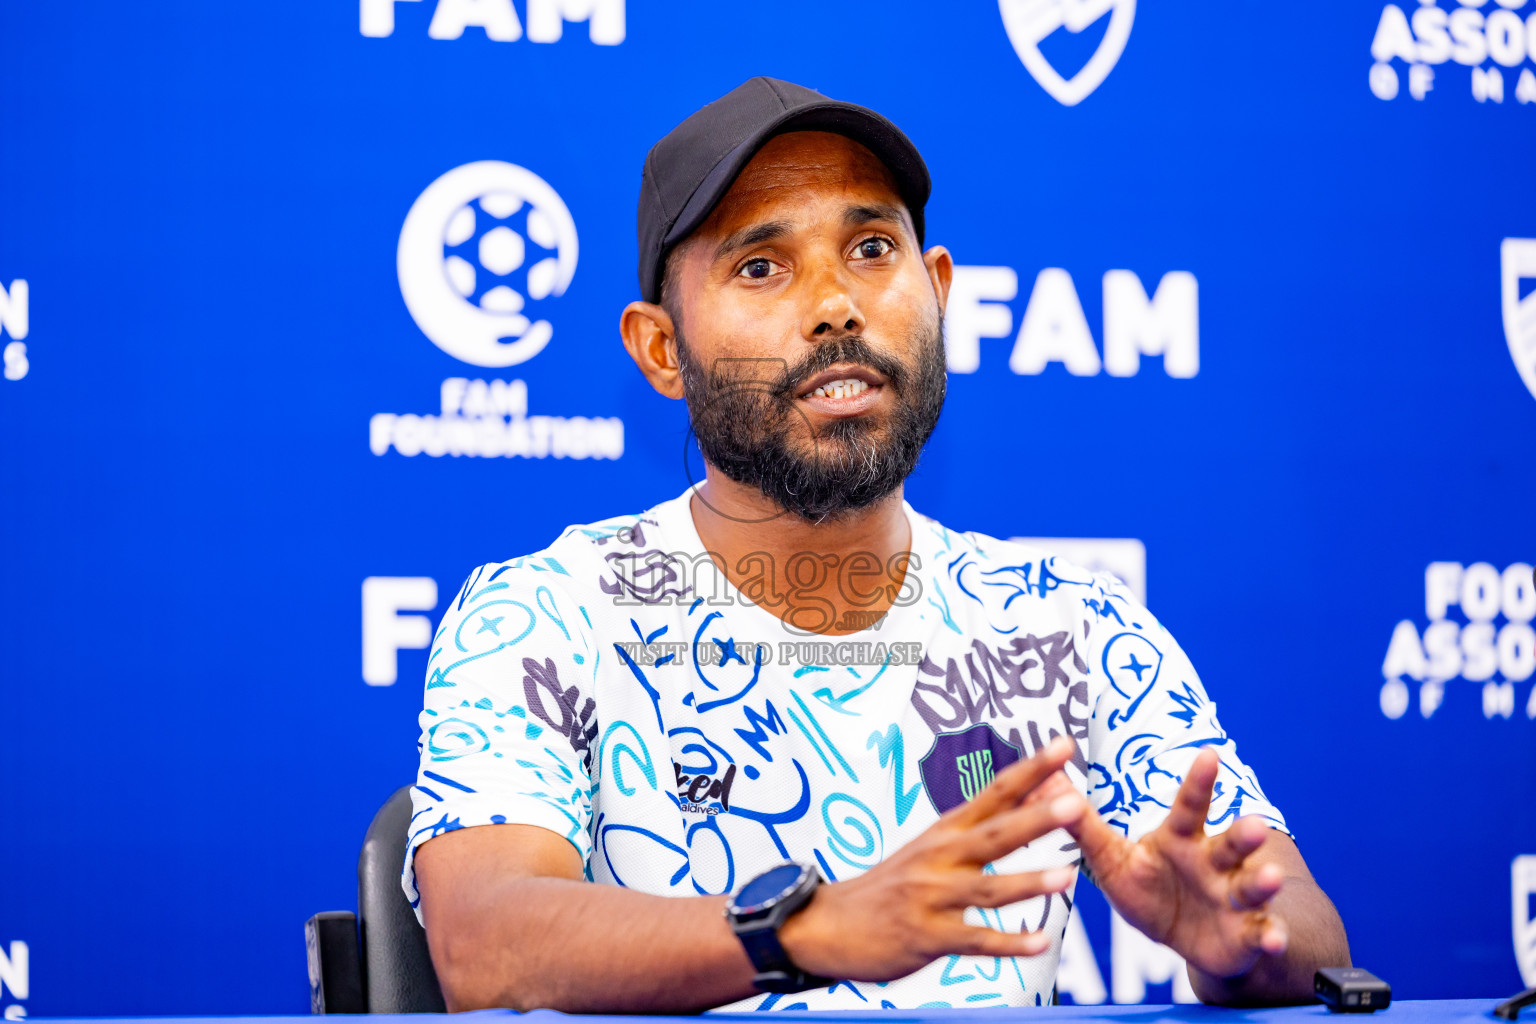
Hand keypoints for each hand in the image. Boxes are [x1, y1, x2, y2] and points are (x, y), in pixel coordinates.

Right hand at [779, 735, 1083, 981]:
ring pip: (987, 889)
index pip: (994, 792)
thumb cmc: (891, 885)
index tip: (1065, 745)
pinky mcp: (926, 936)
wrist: (830, 923)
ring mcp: (932, 897)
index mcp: (945, 832)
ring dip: (1028, 883)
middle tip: (1075, 802)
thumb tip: (1024, 802)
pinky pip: (974, 941)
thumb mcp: (928, 847)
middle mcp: (940, 858)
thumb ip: (975, 829)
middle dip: (1036, 818)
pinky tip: (1040, 942)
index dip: (1031, 769)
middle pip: (995, 834)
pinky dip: (1008, 943)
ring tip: (1067, 876)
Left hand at [1064, 747, 1288, 980]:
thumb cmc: (1149, 890)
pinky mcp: (1247, 934)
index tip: (1210, 753)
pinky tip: (1272, 938)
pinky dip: (1270, 936)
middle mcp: (1215, 863)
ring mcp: (1235, 898)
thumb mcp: (1111, 858)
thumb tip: (1044, 776)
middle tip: (1255, 823)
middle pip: (1232, 843)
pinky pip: (1262, 933)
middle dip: (1244, 834)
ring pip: (1252, 885)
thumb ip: (1080, 822)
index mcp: (1182, 840)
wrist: (1186, 941)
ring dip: (1262, 881)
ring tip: (1271, 876)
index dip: (1200, 782)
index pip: (1191, 807)